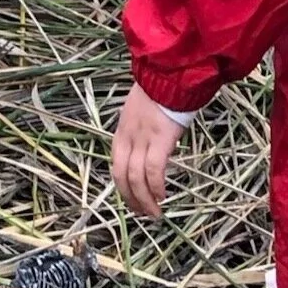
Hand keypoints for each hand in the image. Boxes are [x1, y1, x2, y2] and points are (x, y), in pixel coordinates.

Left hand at [111, 84, 182, 217]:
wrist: (171, 72)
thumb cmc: (162, 91)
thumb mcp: (141, 112)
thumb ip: (140, 131)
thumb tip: (147, 150)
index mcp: (122, 131)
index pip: (116, 165)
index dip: (123, 188)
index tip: (133, 201)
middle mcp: (128, 135)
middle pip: (122, 175)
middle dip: (131, 200)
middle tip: (143, 214)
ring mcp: (143, 137)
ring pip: (136, 177)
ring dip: (144, 200)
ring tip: (154, 213)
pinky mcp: (160, 138)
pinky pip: (153, 169)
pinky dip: (156, 186)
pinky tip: (162, 196)